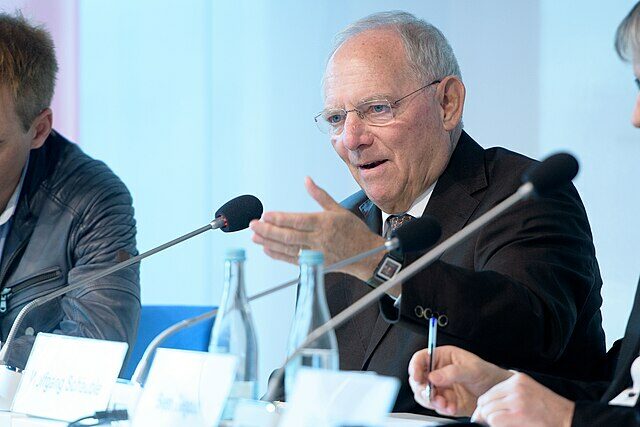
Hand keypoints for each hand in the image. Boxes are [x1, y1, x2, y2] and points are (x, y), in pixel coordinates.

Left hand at [250, 177, 384, 280]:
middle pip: (289, 236)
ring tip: (255, 236)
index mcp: (325, 223)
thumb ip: (320, 195)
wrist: (367, 255)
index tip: (265, 215)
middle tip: (253, 225)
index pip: (297, 221)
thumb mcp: (339, 209)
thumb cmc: (354, 231)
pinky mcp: (314, 265)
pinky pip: (292, 260)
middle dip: (268, 230)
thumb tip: (307, 180)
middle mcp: (319, 239)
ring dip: (269, 242)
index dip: (280, 219)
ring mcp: (316, 254)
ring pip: (288, 248)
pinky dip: (278, 255)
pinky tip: (266, 249)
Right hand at [408, 345, 511, 416]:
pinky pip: (436, 406)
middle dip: (423, 388)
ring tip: (444, 403)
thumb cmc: (487, 374)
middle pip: (418, 378)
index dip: (415, 366)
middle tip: (431, 393)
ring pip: (424, 394)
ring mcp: (441, 387)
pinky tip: (451, 407)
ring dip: (432, 401)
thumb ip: (453, 372)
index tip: (416, 375)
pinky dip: (442, 409)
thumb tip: (434, 376)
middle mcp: (438, 372)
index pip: (421, 358)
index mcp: (442, 357)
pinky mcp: (445, 401)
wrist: (498, 394)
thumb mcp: (472, 369)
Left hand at [472, 372, 574, 426]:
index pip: (489, 392)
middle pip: (485, 401)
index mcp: (517, 379)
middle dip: (484, 414)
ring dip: (490, 421)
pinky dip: (495, 425)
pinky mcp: (518, 414)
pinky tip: (504, 426)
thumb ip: (511, 390)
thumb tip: (487, 402)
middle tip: (486, 422)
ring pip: (488, 411)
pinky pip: (494, 420)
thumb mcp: (529, 390)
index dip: (485, 406)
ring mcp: (516, 400)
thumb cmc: (550, 409)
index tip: (484, 415)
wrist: (567, 418)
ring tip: (498, 424)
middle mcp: (515, 387)